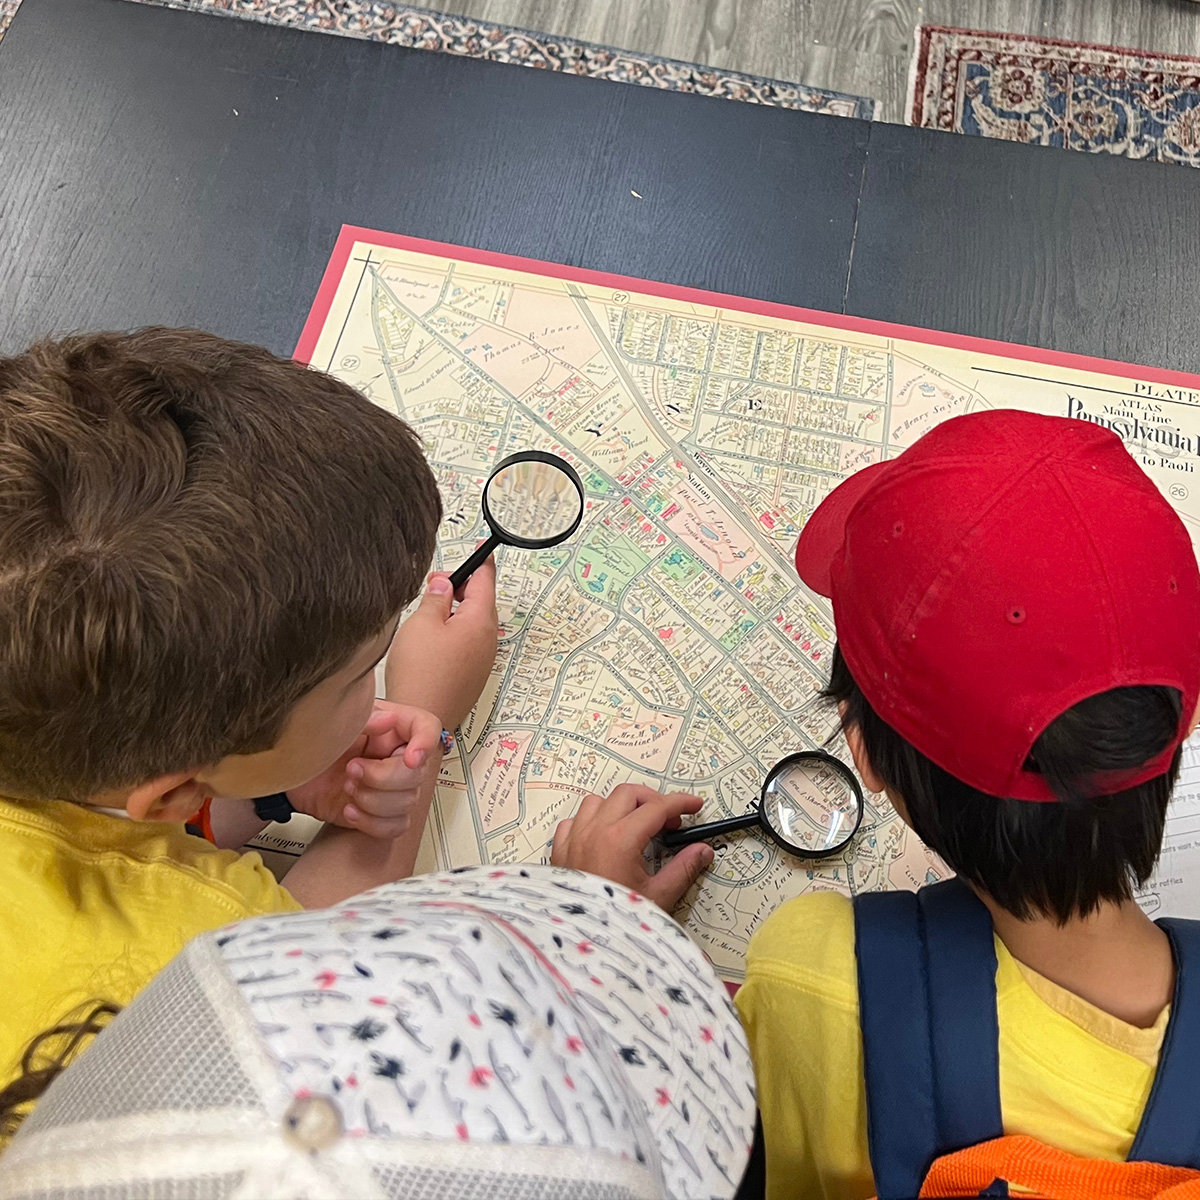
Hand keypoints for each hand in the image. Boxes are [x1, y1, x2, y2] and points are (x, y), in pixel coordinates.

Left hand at [286, 701, 442, 837]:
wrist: (286, 776)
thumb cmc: (307, 744)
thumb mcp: (332, 722)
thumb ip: (363, 719)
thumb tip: (390, 720)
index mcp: (391, 728)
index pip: (427, 728)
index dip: (426, 743)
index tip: (409, 758)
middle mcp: (394, 756)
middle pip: (416, 774)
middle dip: (382, 778)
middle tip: (352, 770)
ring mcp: (389, 787)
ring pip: (407, 802)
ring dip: (372, 801)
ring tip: (347, 788)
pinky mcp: (379, 812)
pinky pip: (395, 826)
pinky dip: (372, 822)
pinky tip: (350, 810)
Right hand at [385, 557, 498, 728]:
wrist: (422, 718)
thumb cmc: (421, 673)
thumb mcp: (422, 623)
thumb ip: (436, 597)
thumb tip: (445, 585)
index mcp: (480, 620)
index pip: (486, 580)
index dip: (482, 562)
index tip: (483, 549)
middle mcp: (488, 639)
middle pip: (481, 601)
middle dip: (462, 588)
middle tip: (436, 585)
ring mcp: (483, 659)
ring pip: (473, 623)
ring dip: (456, 612)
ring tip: (429, 614)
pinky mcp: (473, 674)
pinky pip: (468, 643)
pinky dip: (455, 633)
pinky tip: (433, 639)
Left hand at [550, 785, 713, 910]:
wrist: (582, 945)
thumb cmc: (617, 922)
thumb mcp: (658, 897)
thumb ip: (683, 869)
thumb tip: (702, 851)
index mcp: (620, 840)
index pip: (656, 807)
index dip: (680, 802)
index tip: (694, 806)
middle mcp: (594, 832)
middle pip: (627, 794)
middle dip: (652, 800)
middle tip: (669, 821)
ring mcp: (574, 839)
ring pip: (597, 802)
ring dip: (619, 807)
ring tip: (635, 826)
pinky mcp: (560, 852)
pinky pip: (573, 821)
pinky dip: (590, 821)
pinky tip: (602, 837)